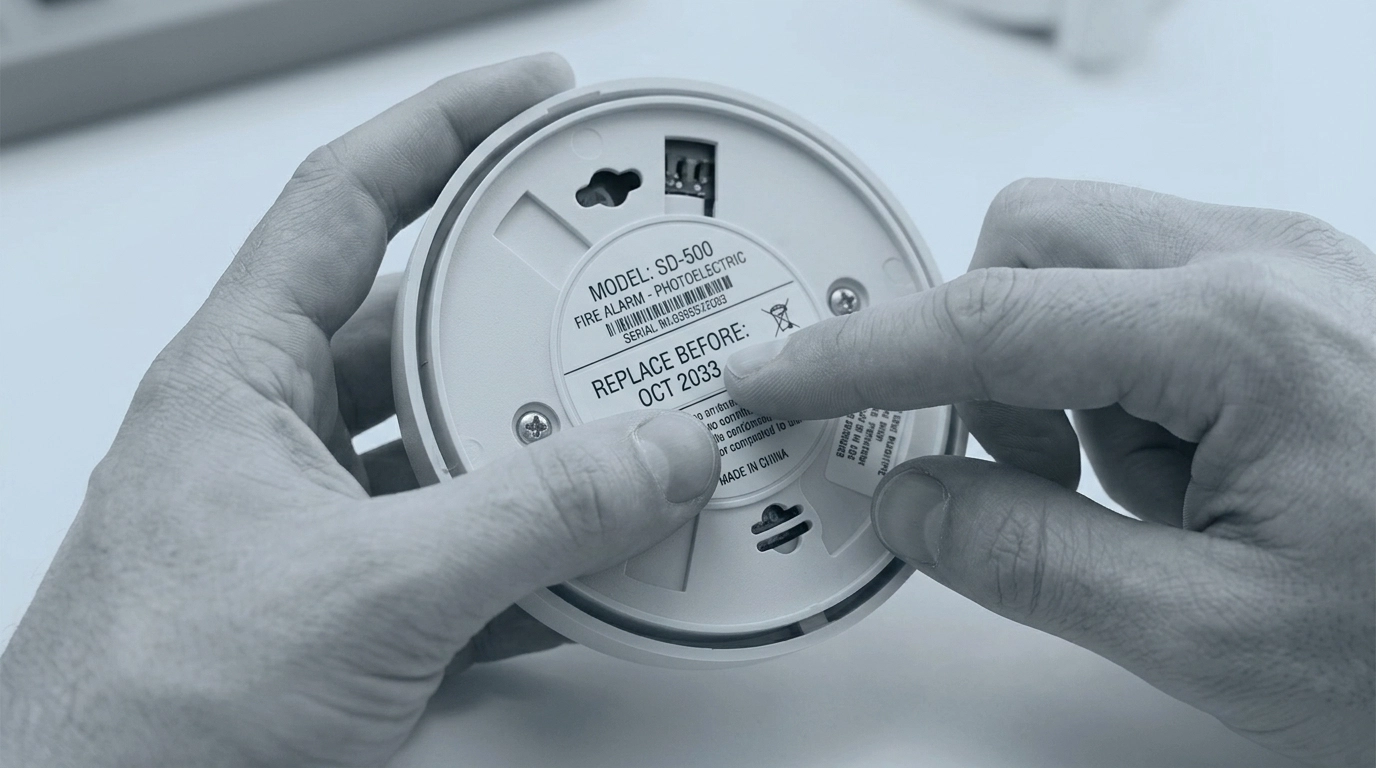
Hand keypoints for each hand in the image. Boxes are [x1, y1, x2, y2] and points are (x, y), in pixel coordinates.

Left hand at [0, 55, 717, 767]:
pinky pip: (464, 543)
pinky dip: (537, 545)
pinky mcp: (349, 605)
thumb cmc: (145, 711)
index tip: (531, 99)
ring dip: (536, 442)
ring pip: (446, 445)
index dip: (443, 127)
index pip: (345, 200)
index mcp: (237, 379)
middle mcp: (273, 438)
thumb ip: (529, 517)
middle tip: (607, 288)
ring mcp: (313, 525)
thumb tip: (649, 454)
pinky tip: (595, 557)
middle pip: (414, 326)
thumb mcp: (365, 588)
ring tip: (622, 427)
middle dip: (516, 308)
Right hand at [724, 179, 1374, 765]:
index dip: (857, 357)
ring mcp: (1291, 270)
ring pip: (1087, 263)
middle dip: (977, 350)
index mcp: (1240, 336)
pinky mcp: (1302, 296)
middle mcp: (1266, 267)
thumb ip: (1031, 560)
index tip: (779, 378)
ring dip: (1058, 373)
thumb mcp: (1212, 633)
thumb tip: (908, 503)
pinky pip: (1151, 293)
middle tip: (1009, 467)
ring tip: (1135, 495)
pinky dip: (1118, 377)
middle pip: (1032, 240)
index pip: (985, 323)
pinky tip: (1185, 472)